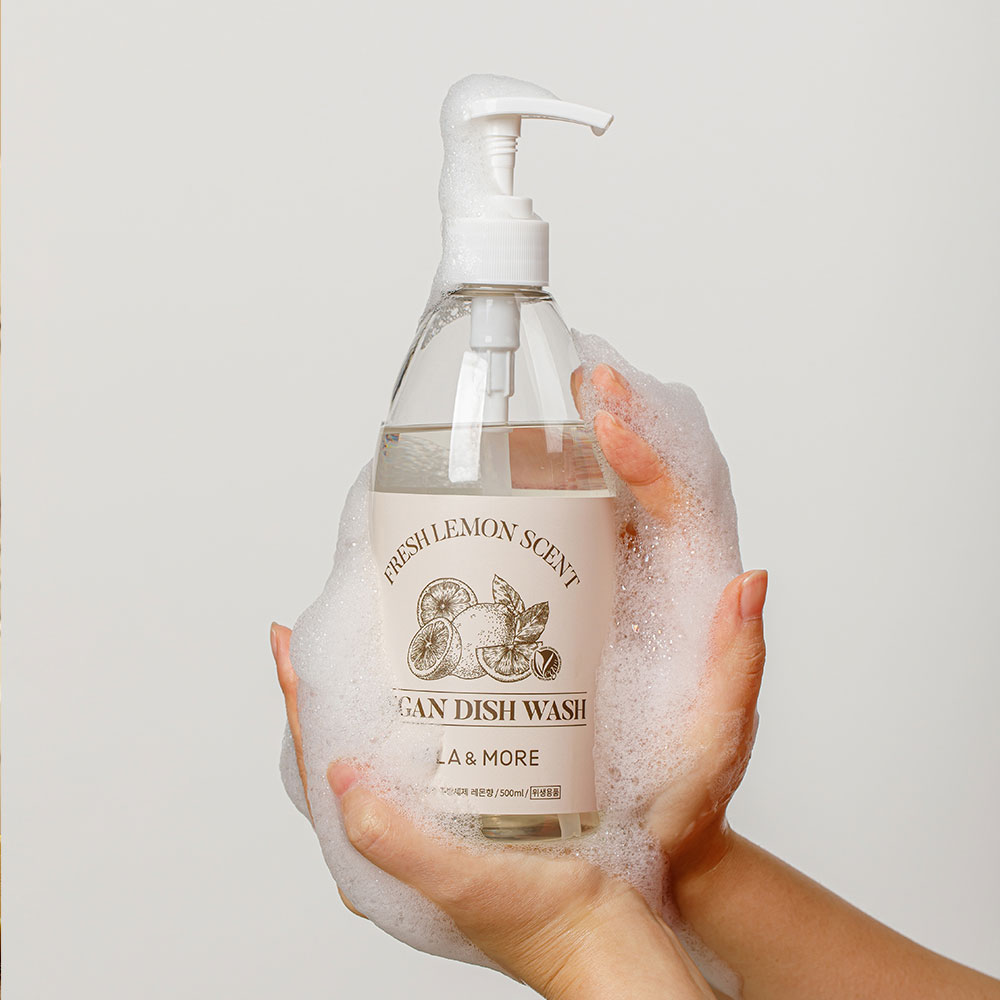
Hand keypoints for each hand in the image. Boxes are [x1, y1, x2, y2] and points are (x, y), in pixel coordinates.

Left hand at [272, 625, 713, 999]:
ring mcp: (443, 823)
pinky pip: (443, 753)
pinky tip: (443, 684)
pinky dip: (431, 713)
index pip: (321, 772)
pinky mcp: (483, 811)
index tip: (287, 648)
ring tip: (371, 647)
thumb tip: (338, 774)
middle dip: (329, 694)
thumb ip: (393, 840)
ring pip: (392, 750)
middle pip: (347, 753)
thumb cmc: (542, 925)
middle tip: (322, 637)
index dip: (300, 707)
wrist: (609, 940)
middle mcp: (404, 841)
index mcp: (382, 863)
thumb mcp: (459, 882)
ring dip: (376, 698)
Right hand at [578, 364, 766, 884]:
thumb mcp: (721, 737)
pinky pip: (568, 545)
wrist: (644, 830)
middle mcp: (657, 584)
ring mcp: (617, 594)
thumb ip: (741, 665)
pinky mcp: (579, 615)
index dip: (646, 452)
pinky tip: (510, 487)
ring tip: (542, 410)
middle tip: (580, 378)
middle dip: (614, 422)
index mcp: (696, 599)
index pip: (678, 502)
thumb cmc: (686, 790)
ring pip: (601, 504)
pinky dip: (545, 504)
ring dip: (574, 451)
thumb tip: (751, 579)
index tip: (606, 417)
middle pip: (640, 485)